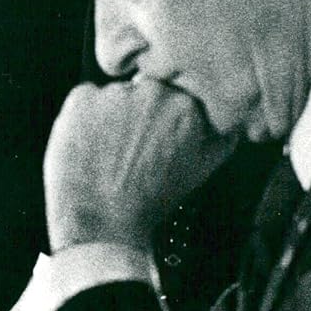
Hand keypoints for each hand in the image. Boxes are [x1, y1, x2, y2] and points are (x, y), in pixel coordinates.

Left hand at [44, 80, 234, 251]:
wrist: (103, 222)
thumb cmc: (150, 200)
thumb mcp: (201, 170)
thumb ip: (220, 134)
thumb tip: (228, 114)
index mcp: (187, 106)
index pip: (175, 91)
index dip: (162, 116)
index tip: (155, 136)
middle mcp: (153, 92)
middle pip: (144, 88)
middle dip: (139, 111)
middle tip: (132, 147)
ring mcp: (115, 92)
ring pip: (115, 94)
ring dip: (112, 114)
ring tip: (110, 151)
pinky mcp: (82, 97)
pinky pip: (86, 98)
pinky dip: (85, 117)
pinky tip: (90, 145)